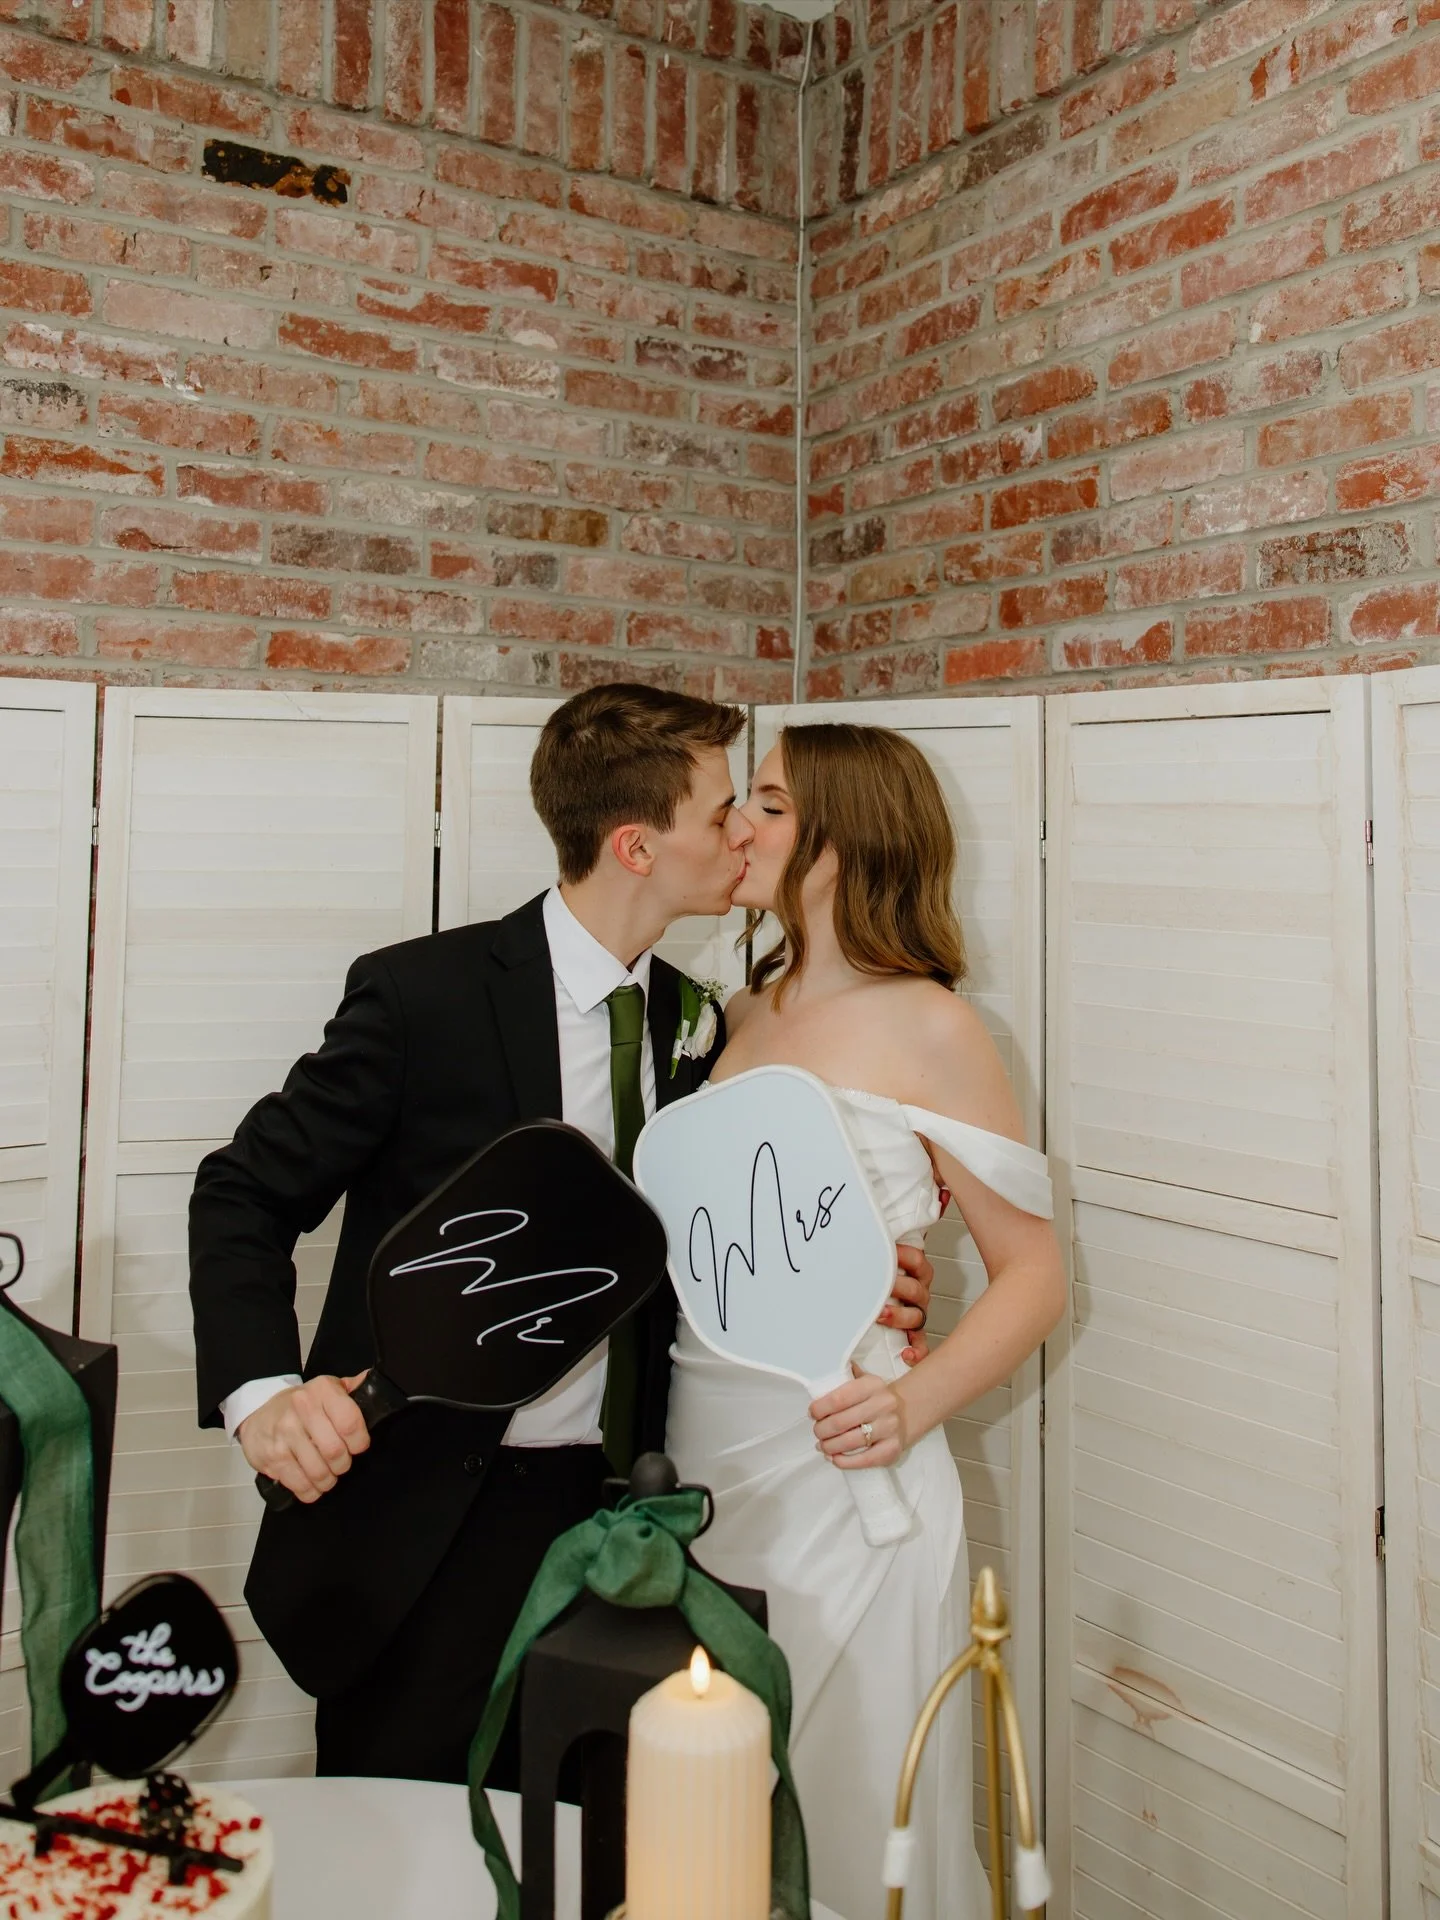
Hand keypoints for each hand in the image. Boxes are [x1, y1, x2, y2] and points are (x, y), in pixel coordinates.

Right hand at [237, 1373, 370, 1503]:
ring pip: (319, 1472)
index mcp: (322, 1390)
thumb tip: (375, 1384)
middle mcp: (302, 1408)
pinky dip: (310, 1491)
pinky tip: (311, 1485)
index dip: (359, 1442)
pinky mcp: (272, 1456)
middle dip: (343, 1465)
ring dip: (328, 1480)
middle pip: (335, 1451)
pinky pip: (300, 1484)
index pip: (350, 1423)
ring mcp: (284, 1433)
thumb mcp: (327, 1389)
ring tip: (327, 1476)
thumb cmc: (301, 1405)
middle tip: (340, 1464)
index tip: (357, 1446)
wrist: (258, 1414)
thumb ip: (353, 1389)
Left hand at [810, 1369, 908, 1470]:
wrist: (907, 1412)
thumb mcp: (864, 1381)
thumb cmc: (876, 1398)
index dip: (820, 1408)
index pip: (838, 1398)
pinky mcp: (892, 1449)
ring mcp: (889, 1428)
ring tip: (822, 1445)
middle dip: (821, 1430)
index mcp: (872, 1385)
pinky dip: (844, 1462)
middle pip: (840, 1422)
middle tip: (817, 1431)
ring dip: (829, 1446)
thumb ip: (844, 1377)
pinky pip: (864, 1460)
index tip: (812, 1413)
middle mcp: (883, 1405)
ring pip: (849, 1442)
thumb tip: (823, 1369)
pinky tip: (834, 1458)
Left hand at [879, 1241, 934, 1365]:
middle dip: (897, 1287)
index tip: (887, 1252)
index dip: (902, 1255)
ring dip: (899, 1316)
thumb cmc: (873, 1275)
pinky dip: (916, 1351)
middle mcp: (919, 1292)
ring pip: (917, 1316)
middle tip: (877, 1287)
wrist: (870, 1294)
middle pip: (916, 1289)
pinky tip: (906, 1354)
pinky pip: (921, 1345)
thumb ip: (872, 1248)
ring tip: (880, 1315)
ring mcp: (917, 1313)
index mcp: (916, 1270)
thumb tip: (852, 1232)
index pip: (916, 1259)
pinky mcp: (913, 1334)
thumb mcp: (876, 1259)